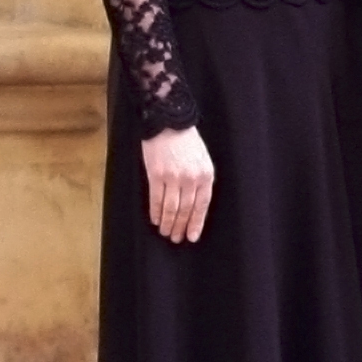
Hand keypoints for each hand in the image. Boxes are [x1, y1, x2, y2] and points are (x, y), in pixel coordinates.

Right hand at [141, 125, 214, 243]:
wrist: (169, 122)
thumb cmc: (187, 141)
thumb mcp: (203, 159)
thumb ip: (201, 180)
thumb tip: (195, 203)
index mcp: (206, 174)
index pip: (202, 205)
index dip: (196, 222)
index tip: (192, 236)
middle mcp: (191, 178)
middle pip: (186, 209)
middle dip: (181, 226)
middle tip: (176, 239)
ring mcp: (173, 177)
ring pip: (171, 207)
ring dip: (168, 222)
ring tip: (165, 232)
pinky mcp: (156, 174)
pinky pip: (156, 198)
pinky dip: (156, 211)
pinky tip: (156, 220)